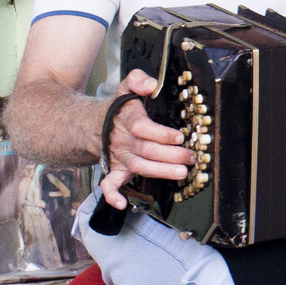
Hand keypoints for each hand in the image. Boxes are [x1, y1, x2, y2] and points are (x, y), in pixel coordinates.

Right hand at [100, 69, 191, 209]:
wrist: (95, 124)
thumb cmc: (120, 107)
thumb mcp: (127, 87)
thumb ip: (139, 80)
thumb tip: (150, 84)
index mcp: (127, 120)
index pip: (142, 128)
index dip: (161, 134)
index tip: (179, 136)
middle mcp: (123, 140)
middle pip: (146, 150)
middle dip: (170, 155)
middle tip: (190, 157)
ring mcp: (119, 157)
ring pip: (139, 167)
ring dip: (160, 172)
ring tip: (181, 173)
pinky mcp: (115, 170)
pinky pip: (108, 185)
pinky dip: (112, 196)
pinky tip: (122, 205)